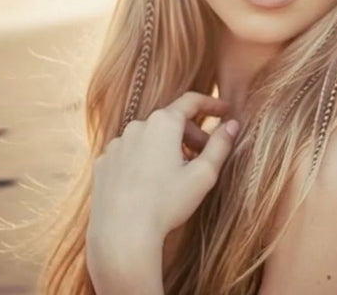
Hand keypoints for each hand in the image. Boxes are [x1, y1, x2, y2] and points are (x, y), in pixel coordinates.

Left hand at [86, 92, 239, 285]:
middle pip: (171, 121)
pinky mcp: (104, 162)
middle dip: (191, 134)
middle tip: (204, 155)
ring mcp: (117, 143)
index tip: (224, 111)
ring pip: (149, 137)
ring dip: (166, 147)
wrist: (121, 235)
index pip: (191, 101)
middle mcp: (137, 126)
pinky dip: (143, 160)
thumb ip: (221, 145)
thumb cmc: (166, 204)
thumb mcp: (204, 175)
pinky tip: (149, 184)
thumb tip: (232, 124)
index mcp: (164, 123)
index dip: (211, 104)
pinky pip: (129, 153)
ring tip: (176, 174)